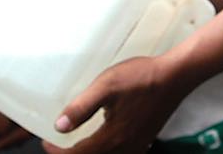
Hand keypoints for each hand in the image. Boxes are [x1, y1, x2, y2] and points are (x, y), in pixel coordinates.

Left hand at [41, 56, 192, 153]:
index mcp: (113, 137)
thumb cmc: (142, 78)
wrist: (175, 77)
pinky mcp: (144, 140)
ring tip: (76, 143)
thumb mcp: (106, 86)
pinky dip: (105, 152)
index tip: (47, 141)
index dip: (57, 151)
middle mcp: (125, 147)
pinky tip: (103, 141)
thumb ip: (81, 107)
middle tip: (58, 144)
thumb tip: (59, 126)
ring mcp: (137, 146)